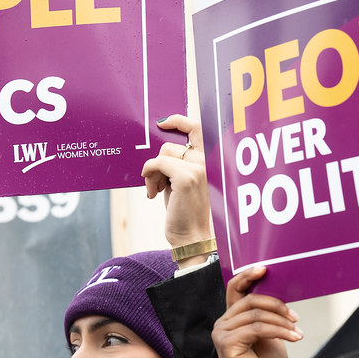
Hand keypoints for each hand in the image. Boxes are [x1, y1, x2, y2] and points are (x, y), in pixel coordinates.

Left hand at [141, 115, 211, 265]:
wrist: (190, 237)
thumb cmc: (183, 211)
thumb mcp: (181, 182)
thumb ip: (177, 163)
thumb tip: (158, 148)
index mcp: (209, 161)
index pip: (197, 128)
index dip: (179, 120)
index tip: (162, 123)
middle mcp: (208, 161)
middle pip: (171, 146)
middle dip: (157, 162)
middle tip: (154, 177)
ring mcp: (199, 168)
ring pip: (163, 155)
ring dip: (153, 173)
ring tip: (156, 190)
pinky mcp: (187, 177)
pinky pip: (158, 164)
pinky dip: (149, 176)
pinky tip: (152, 192)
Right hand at [212, 267, 301, 357]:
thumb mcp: (268, 333)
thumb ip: (266, 314)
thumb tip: (279, 294)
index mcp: (231, 317)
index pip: (234, 288)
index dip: (248, 275)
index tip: (265, 269)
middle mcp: (223, 323)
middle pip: (250, 300)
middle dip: (277, 305)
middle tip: (295, 317)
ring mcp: (222, 334)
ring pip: (256, 315)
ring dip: (282, 322)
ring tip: (297, 331)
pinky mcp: (227, 345)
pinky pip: (257, 329)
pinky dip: (279, 331)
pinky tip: (294, 337)